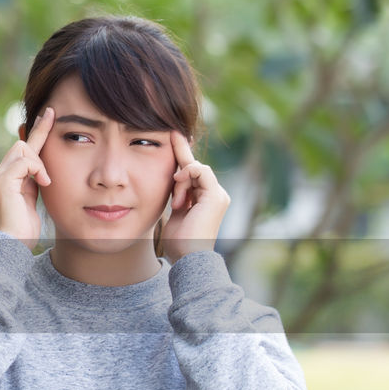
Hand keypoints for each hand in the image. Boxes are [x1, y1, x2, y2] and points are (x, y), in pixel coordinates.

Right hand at [0, 106, 52, 248]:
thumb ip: (36, 182)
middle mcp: (0, 174)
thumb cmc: (24, 230)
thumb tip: (47, 170)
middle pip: (23, 143)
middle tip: (53, 116)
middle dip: (40, 133)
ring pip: (22, 148)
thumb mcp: (34, 201)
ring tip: (45, 182)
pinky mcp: (1, 181)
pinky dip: (37, 169)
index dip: (38, 131)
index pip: (24, 149)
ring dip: (39, 161)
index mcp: (10, 179)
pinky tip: (43, 183)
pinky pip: (23, 161)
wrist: (11, 245)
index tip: (50, 114)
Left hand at [160, 131, 229, 263]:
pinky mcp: (216, 195)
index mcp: (204, 199)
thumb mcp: (175, 212)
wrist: (187, 256)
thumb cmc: (179, 241)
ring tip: (175, 201)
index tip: (172, 136)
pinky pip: (202, 171)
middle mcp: (214, 195)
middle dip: (180, 156)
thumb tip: (171, 181)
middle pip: (194, 167)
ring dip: (180, 180)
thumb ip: (177, 195)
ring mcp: (217, 195)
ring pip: (197, 168)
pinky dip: (188, 174)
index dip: (182, 154)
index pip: (192, 172)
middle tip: (172, 134)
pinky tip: (178, 185)